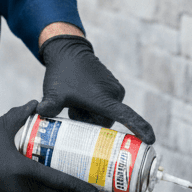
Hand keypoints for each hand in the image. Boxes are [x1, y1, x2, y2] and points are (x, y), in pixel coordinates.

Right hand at [0, 101, 99, 191]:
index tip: (95, 191)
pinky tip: (30, 184)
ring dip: (48, 191)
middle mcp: (21, 190)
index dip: (78, 187)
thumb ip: (21, 115)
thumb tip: (36, 102)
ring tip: (64, 184)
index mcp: (24, 172)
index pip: (58, 182)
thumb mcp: (0, 127)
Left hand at [36, 35, 154, 143]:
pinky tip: (79, 100)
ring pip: (105, 115)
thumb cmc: (62, 73)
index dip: (140, 129)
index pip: (127, 118)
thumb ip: (49, 106)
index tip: (151, 140)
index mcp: (105, 99)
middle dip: (90, 122)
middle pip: (107, 123)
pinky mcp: (113, 86)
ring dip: (90, 115)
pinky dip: (93, 107)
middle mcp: (115, 95)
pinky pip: (105, 105)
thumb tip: (40, 113)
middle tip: (73, 112)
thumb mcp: (53, 93)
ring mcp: (115, 90)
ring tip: (75, 104)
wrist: (68, 51)